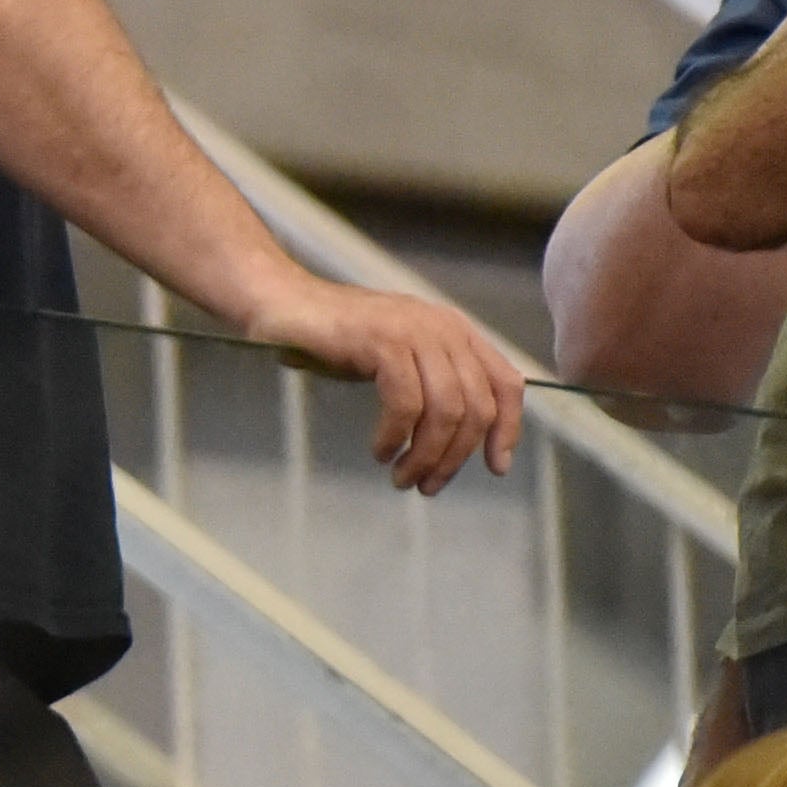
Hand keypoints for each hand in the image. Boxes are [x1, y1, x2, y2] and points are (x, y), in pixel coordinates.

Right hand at [241, 276, 525, 492]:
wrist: (280, 300)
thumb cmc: (333, 338)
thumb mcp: (397, 357)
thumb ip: (432, 382)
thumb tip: (457, 441)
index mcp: (455, 331)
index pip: (506, 383)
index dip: (507, 429)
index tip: (495, 468)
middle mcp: (443, 327)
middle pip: (476, 407)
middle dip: (455, 457)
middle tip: (426, 486)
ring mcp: (413, 331)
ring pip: (446, 410)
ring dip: (426, 455)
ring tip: (402, 477)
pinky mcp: (382, 340)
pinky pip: (405, 403)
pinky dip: (395, 436)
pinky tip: (380, 451)